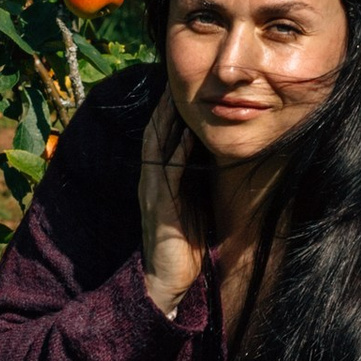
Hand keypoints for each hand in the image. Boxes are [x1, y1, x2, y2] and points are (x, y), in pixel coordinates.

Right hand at [138, 90, 208, 316]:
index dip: (167, 111)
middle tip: (175, 78)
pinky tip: (187, 135)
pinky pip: (167, 174)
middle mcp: (151, 182)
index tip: (180, 85)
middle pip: (154, 135)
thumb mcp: (190, 205)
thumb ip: (194, 181)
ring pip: (156, 148)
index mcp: (158, 180)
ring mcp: (153, 194)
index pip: (160, 137)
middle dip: (164, 107)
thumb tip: (209, 157)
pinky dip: (176, 153)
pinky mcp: (161, 210)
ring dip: (166, 122)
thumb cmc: (184, 245)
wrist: (169, 282)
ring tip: (175, 95)